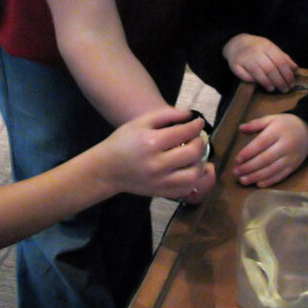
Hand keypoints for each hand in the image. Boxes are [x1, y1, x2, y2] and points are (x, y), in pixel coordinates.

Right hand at [99, 108, 216, 200]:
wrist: (107, 169)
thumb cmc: (122, 142)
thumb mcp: (140, 122)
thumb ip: (166, 114)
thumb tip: (190, 114)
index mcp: (151, 143)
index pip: (184, 133)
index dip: (196, 126)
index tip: (199, 122)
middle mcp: (157, 164)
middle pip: (192, 153)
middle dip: (200, 142)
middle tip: (197, 138)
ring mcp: (160, 181)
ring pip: (193, 174)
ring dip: (199, 162)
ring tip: (194, 154)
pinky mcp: (161, 192)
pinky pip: (186, 188)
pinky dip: (193, 178)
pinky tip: (188, 168)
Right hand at [222, 34, 296, 91]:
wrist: (236, 43)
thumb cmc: (257, 47)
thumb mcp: (271, 48)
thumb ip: (283, 57)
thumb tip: (295, 68)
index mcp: (267, 46)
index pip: (280, 62)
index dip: (287, 74)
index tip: (291, 83)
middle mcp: (255, 51)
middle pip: (270, 69)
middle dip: (279, 81)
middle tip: (284, 89)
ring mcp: (244, 58)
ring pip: (258, 73)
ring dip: (267, 83)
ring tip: (272, 89)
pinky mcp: (234, 65)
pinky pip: (244, 76)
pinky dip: (252, 81)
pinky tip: (257, 84)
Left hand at [232, 114, 307, 187]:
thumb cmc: (286, 124)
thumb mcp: (271, 119)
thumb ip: (255, 124)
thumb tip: (240, 129)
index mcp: (277, 131)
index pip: (261, 144)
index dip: (248, 153)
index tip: (237, 160)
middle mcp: (285, 145)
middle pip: (265, 159)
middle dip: (249, 167)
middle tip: (236, 172)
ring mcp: (290, 157)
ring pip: (272, 170)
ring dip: (256, 176)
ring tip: (243, 180)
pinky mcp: (294, 166)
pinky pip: (281, 176)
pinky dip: (269, 181)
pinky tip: (258, 184)